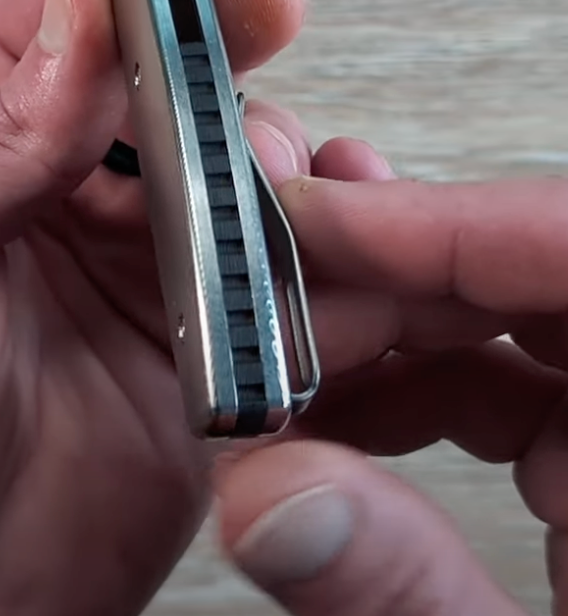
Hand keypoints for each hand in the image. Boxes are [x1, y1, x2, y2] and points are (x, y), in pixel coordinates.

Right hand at [214, 175, 567, 615]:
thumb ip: (403, 597)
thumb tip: (260, 493)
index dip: (451, 221)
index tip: (318, 225)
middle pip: (547, 274)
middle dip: (397, 276)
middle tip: (275, 306)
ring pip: (526, 320)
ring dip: (399, 333)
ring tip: (293, 372)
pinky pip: (521, 385)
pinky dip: (423, 390)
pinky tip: (345, 424)